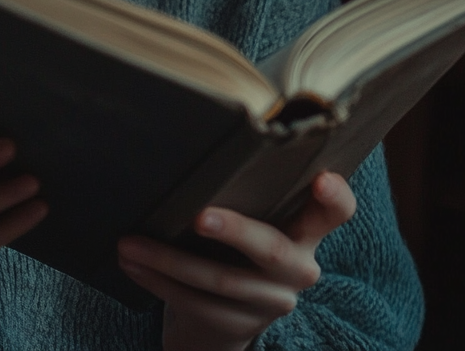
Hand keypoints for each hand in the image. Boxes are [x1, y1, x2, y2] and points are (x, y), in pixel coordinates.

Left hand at [117, 171, 355, 350]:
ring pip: (220, 280)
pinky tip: (130, 264)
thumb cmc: (229, 242)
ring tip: (128, 243)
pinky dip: (157, 282)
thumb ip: (241, 188)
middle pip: (272, 249)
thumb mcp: (246, 214)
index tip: (321, 178)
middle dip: (235, 231)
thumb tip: (188, 138)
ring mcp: (272, 301)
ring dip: (167, 259)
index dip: (335, 197)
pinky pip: (195, 304)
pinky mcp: (240, 325)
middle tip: (198, 216)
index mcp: (305, 229)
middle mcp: (299, 268)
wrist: (217, 315)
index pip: (336, 211)